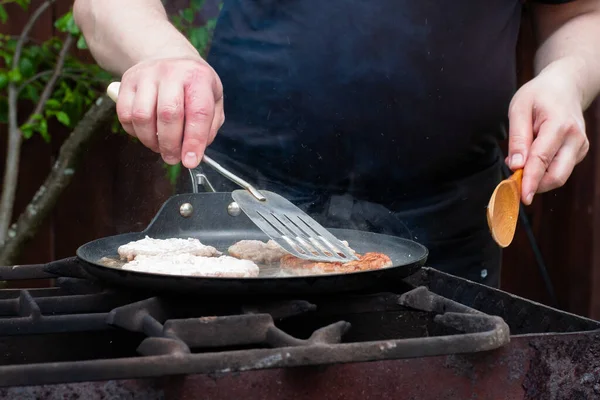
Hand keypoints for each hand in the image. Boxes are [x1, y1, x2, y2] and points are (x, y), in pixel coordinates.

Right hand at [116, 57, 223, 167]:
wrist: (168, 57)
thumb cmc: (193, 85)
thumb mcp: (213, 100)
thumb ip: (209, 127)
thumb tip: (196, 152)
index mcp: (198, 77)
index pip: (198, 112)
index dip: (194, 140)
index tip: (191, 160)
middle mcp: (171, 72)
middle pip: (168, 115)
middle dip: (170, 144)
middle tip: (173, 158)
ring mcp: (146, 75)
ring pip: (142, 116)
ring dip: (150, 141)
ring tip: (160, 146)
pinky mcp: (126, 82)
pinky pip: (125, 115)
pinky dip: (135, 132)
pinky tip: (146, 134)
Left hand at [507, 62, 588, 204]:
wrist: (566, 86)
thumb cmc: (539, 95)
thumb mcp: (519, 109)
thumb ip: (517, 138)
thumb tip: (516, 165)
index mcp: (559, 125)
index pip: (542, 160)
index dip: (530, 181)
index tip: (521, 196)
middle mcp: (575, 139)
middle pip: (557, 176)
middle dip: (534, 186)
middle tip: (512, 185)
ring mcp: (580, 147)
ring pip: (559, 176)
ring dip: (537, 179)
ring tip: (520, 163)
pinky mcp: (578, 152)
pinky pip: (560, 170)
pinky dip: (543, 172)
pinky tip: (532, 158)